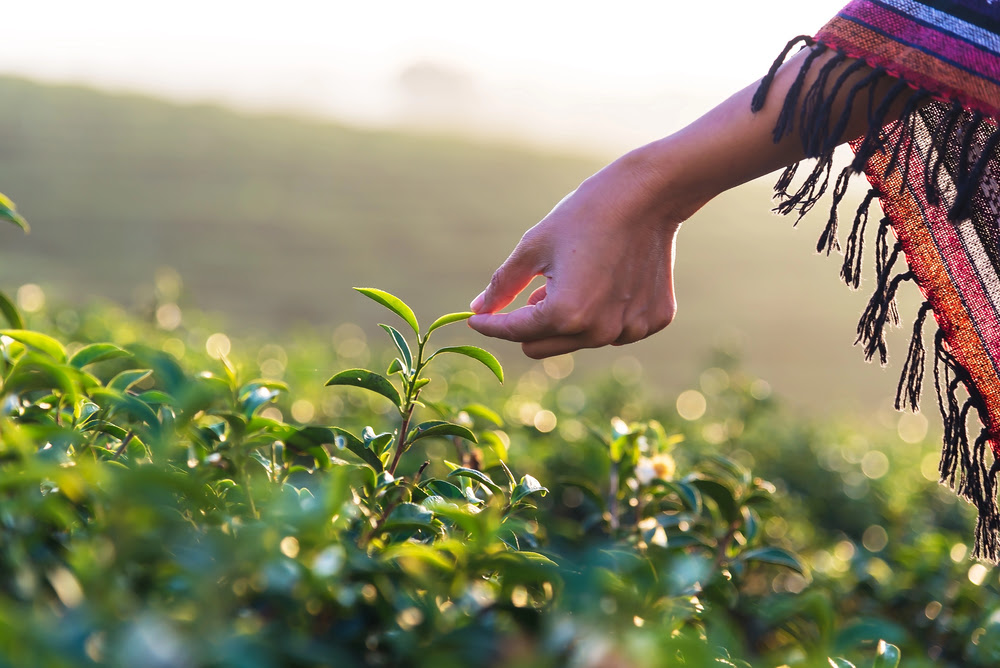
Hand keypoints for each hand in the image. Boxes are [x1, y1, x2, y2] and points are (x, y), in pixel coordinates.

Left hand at [467, 149, 687, 358]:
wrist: (649, 195)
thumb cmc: (586, 215)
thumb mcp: (534, 247)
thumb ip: (502, 285)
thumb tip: (479, 310)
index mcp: (565, 314)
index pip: (514, 332)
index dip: (490, 324)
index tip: (476, 319)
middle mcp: (599, 331)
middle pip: (542, 347)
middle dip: (530, 324)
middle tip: (535, 291)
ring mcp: (631, 329)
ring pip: (578, 339)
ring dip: (568, 317)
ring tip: (576, 276)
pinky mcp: (654, 320)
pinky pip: (615, 328)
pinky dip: (605, 311)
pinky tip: (612, 277)